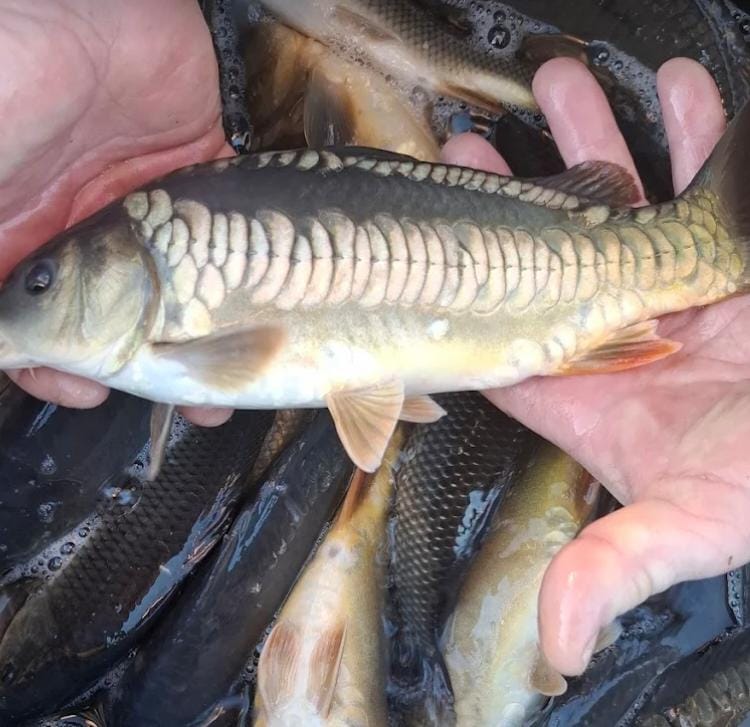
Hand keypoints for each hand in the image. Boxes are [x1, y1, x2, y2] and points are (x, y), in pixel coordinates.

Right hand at [0, 0, 230, 424]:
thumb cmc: (10, 69)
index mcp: (29, 239)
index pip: (38, 327)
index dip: (54, 367)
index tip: (79, 390)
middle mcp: (93, 237)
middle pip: (119, 327)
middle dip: (146, 372)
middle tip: (173, 401)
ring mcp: (154, 214)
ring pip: (183, 300)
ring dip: (204, 351)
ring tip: (221, 393)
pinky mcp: (206, 182)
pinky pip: (232, 248)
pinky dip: (248, 294)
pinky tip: (262, 333)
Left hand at [443, 57, 743, 676]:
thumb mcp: (692, 529)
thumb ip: (617, 567)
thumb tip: (559, 643)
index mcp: (582, 383)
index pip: (499, 321)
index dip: (458, 274)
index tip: (433, 218)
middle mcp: (616, 327)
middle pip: (546, 246)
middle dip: (513, 186)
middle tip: (469, 139)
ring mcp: (672, 286)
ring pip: (621, 200)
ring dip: (595, 141)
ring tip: (560, 83)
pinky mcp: (729, 259)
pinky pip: (708, 185)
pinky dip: (697, 137)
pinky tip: (681, 91)